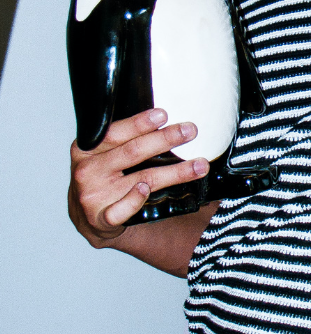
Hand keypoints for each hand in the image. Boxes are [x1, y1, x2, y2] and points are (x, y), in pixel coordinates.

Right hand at [69, 107, 209, 246]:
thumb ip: (123, 140)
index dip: (140, 123)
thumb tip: (164, 121)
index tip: (163, 114)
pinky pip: (121, 209)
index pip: (115, 132)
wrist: (89, 218)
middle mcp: (88, 170)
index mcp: (86, 149)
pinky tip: (146, 190)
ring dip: (175, 172)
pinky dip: (134, 200)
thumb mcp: (103, 155)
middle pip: (133, 152)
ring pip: (142, 179)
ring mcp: (94, 195)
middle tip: (190, 131)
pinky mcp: (101, 218)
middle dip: (165, 139)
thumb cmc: (102, 179)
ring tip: (200, 165)